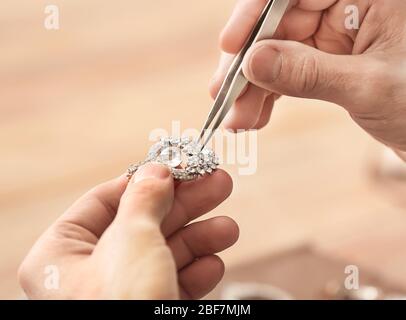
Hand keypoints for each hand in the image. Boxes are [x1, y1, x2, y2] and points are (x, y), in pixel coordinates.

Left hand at [18, 164, 237, 299]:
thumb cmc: (122, 304)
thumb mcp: (132, 238)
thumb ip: (144, 198)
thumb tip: (156, 169)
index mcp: (63, 253)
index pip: (104, 201)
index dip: (144, 180)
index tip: (177, 166)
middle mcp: (89, 274)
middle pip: (143, 223)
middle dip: (186, 205)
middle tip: (219, 183)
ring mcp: (122, 294)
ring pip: (164, 253)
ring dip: (200, 238)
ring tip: (227, 227)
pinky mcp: (150, 309)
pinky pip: (174, 282)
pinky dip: (197, 272)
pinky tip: (214, 262)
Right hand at [211, 0, 405, 152]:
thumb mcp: (368, 88)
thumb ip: (309, 74)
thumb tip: (252, 63)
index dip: (256, 11)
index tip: (230, 45)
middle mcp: (347, 5)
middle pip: (278, 21)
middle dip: (248, 63)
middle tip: (225, 96)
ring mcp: (333, 33)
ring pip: (275, 50)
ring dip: (251, 86)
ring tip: (238, 119)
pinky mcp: (324, 58)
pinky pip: (284, 71)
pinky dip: (265, 95)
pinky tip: (254, 116)